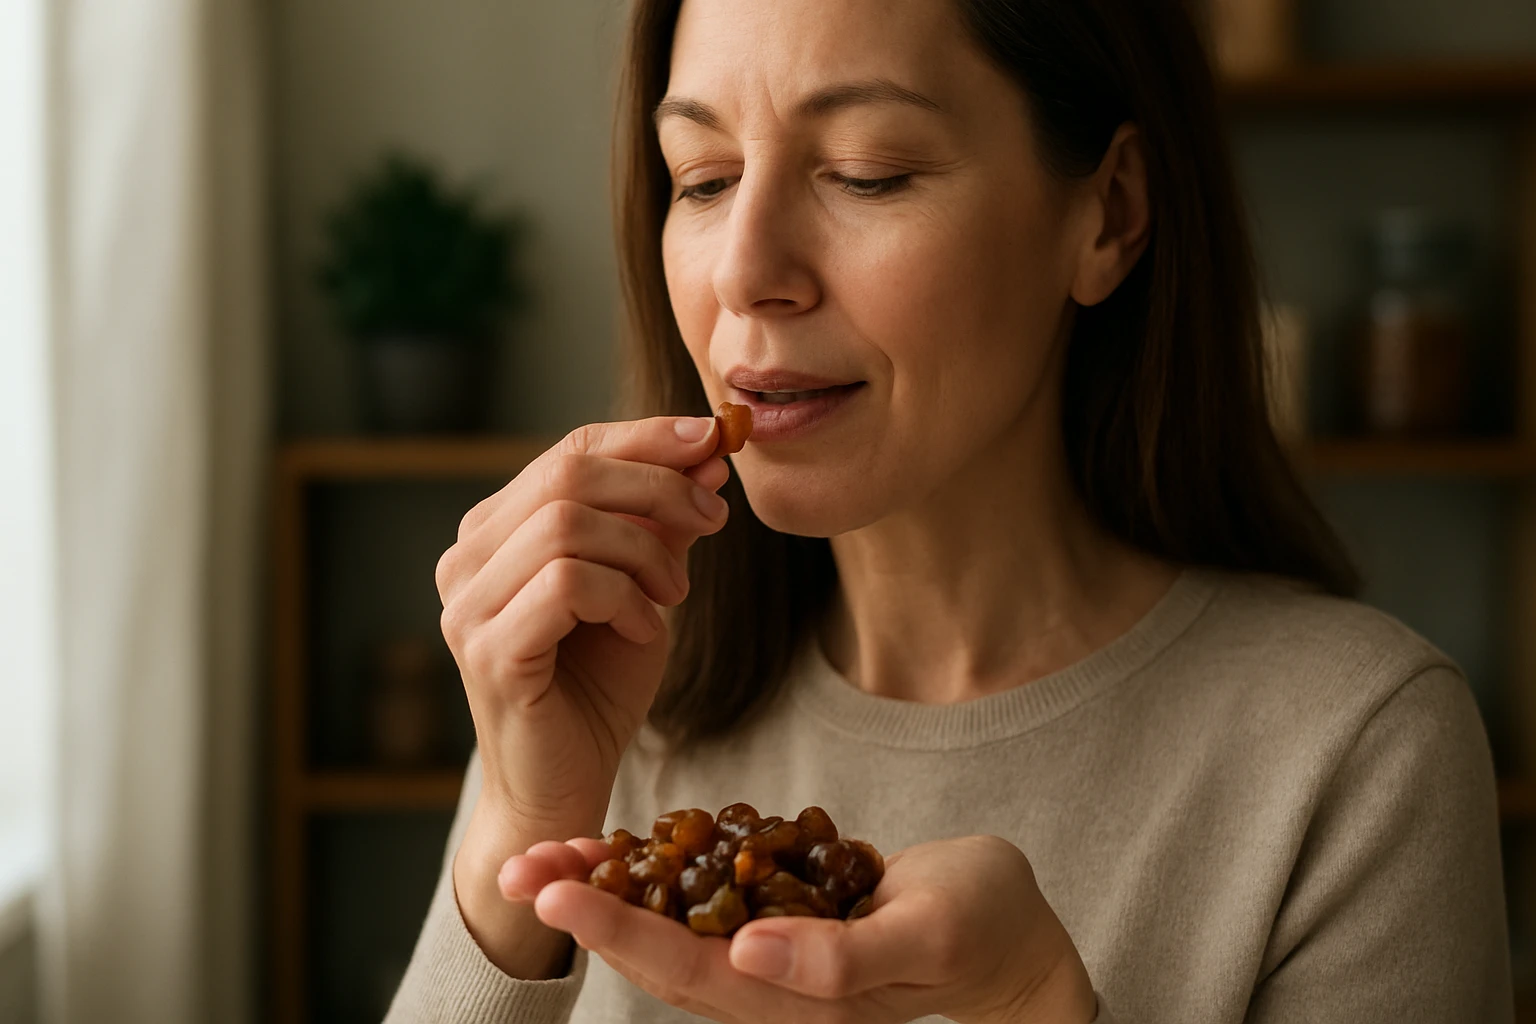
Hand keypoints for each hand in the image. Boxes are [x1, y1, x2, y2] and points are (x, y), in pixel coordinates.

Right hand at [434, 415, 730, 973]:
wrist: (564, 786)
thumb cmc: (597, 687)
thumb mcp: (644, 587)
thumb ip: (663, 522)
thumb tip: (709, 450)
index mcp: (496, 531)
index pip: (569, 450)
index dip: (645, 437)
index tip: (714, 438)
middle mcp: (466, 559)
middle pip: (568, 475)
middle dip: (658, 487)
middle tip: (712, 520)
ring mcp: (467, 605)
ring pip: (568, 525)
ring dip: (644, 552)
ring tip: (672, 596)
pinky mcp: (488, 650)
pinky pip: (569, 584)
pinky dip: (625, 598)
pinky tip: (646, 629)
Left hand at [501, 835, 1098, 1023]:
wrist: (1016, 933)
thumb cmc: (984, 929)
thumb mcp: (928, 935)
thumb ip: (841, 958)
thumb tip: (749, 951)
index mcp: (794, 1002)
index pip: (686, 969)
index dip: (616, 930)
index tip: (558, 892)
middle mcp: (769, 987)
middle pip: (656, 950)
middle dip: (585, 907)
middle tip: (515, 863)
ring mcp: (773, 955)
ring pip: (671, 924)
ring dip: (608, 888)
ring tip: (548, 849)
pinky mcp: (782, 917)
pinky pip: (706, 897)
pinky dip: (661, 869)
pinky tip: (628, 842)